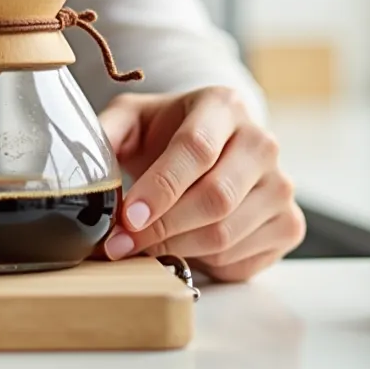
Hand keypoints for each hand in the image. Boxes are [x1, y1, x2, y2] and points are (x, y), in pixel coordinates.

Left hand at [97, 86, 304, 281]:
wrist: (214, 144)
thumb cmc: (167, 131)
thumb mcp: (131, 118)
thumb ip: (104, 132)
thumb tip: (79, 163)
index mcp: (224, 106)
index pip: (196, 150)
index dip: (160, 188)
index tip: (126, 217)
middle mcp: (263, 142)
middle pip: (215, 198)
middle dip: (161, 228)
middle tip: (121, 244)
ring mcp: (282, 185)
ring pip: (226, 234)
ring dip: (176, 249)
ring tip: (144, 246)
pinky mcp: (289, 224)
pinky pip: (242, 258)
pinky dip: (204, 262)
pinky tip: (183, 245)